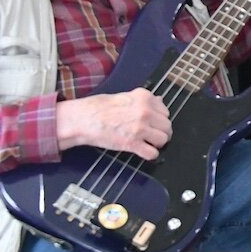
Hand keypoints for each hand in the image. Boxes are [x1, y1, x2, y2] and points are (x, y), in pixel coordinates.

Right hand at [57, 89, 171, 160]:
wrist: (83, 119)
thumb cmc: (98, 108)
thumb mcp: (125, 96)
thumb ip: (144, 101)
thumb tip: (159, 102)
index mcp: (144, 98)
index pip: (165, 111)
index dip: (159, 119)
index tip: (154, 123)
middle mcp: (145, 111)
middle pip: (167, 126)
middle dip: (161, 132)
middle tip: (153, 135)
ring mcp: (140, 128)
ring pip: (163, 139)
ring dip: (157, 143)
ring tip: (148, 143)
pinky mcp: (132, 143)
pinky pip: (152, 153)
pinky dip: (150, 154)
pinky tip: (143, 151)